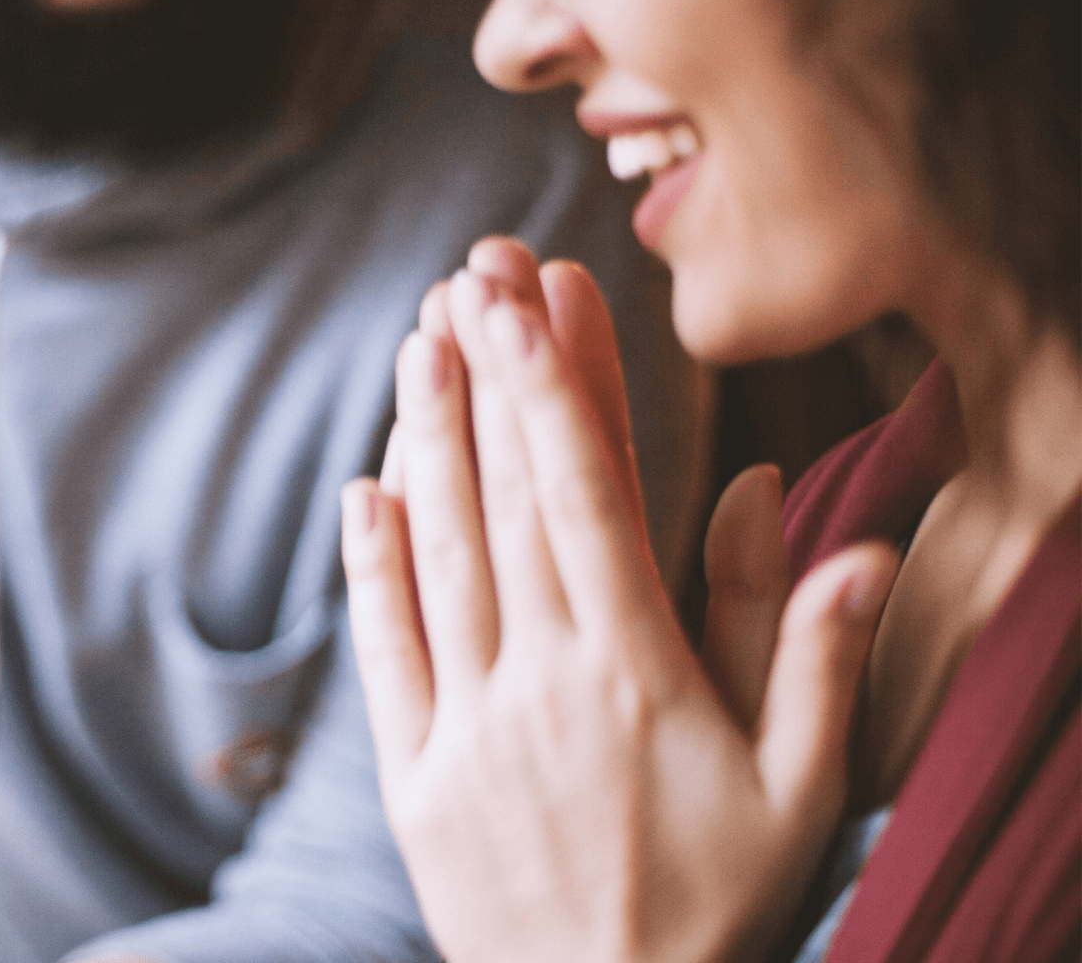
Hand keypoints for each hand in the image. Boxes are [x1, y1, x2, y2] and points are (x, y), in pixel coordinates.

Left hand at [342, 238, 898, 962]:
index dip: (559, 388)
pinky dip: (370, 566)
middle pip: (504, 504)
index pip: (587, 499)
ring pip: (436, 557)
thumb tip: (809, 512)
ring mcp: (463, 727)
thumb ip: (809, 648)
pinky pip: (382, 652)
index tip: (538, 297)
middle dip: (488, 378)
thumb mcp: (799, 788)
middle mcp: (538, 684)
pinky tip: (364, 486)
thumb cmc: (717, 905)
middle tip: (470, 274)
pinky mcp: (409, 777)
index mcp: (635, 674)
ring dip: (426, 442)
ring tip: (419, 342)